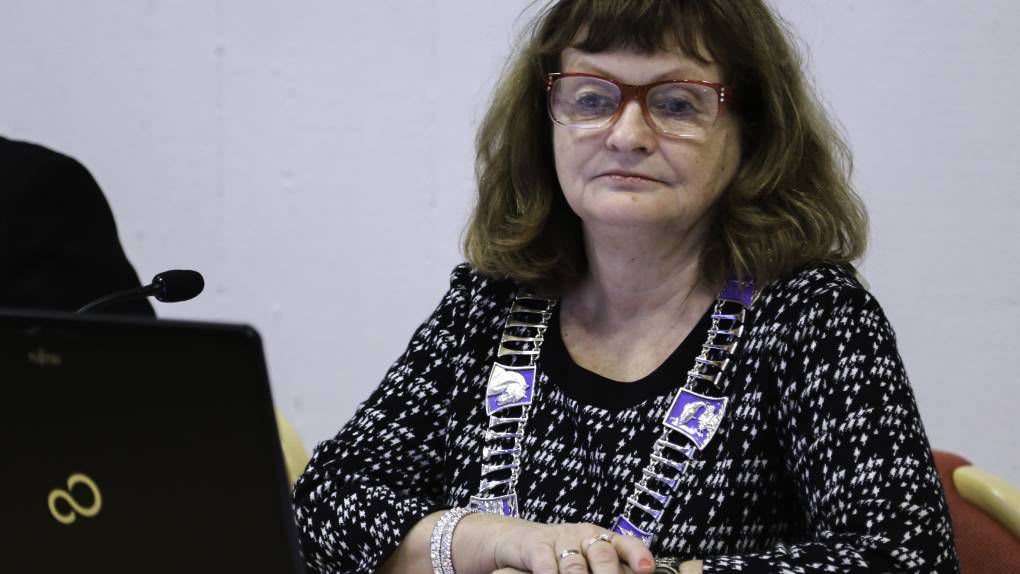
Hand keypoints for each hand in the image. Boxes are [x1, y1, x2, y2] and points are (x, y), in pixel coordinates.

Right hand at [484, 518, 655, 573]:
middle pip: (603, 555)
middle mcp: (585, 536)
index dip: (638, 556)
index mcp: (603, 539)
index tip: (646, 570)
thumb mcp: (586, 562)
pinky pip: (546, 563)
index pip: (627, 544)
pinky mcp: (536, 544)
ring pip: (575, 565)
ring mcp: (560, 538)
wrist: (516, 540)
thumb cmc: (559, 556)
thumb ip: (607, 569)